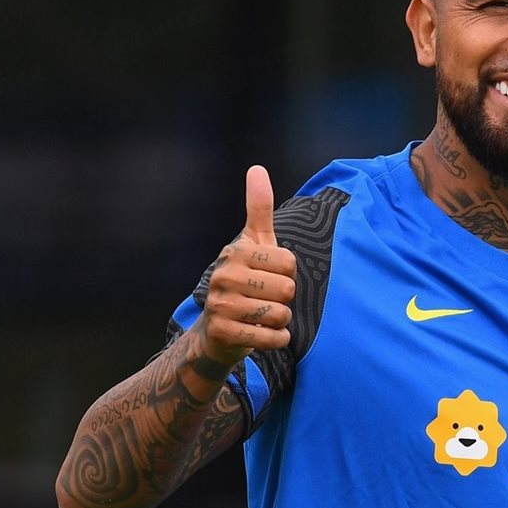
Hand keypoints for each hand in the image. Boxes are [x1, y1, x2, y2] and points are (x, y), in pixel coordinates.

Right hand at [198, 165, 296, 366]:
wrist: (217, 333)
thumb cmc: (245, 282)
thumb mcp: (254, 244)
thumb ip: (259, 208)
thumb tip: (257, 168)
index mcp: (236, 251)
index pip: (290, 263)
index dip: (287, 275)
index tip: (269, 278)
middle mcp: (224, 274)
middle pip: (287, 289)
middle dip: (285, 300)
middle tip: (265, 301)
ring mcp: (221, 304)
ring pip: (281, 314)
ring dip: (281, 321)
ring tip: (262, 317)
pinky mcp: (224, 332)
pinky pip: (273, 338)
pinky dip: (277, 339)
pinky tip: (263, 334)